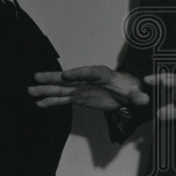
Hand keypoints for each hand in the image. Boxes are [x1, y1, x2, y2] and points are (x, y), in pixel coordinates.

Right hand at [28, 66, 149, 111]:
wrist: (129, 93)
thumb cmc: (132, 88)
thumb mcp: (137, 92)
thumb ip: (139, 96)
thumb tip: (144, 99)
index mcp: (102, 74)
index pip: (88, 72)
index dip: (76, 73)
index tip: (65, 76)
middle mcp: (88, 79)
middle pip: (68, 78)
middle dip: (53, 77)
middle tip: (37, 77)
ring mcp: (81, 88)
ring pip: (61, 89)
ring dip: (46, 90)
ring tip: (30, 90)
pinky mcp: (79, 97)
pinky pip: (63, 99)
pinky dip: (51, 102)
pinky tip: (39, 103)